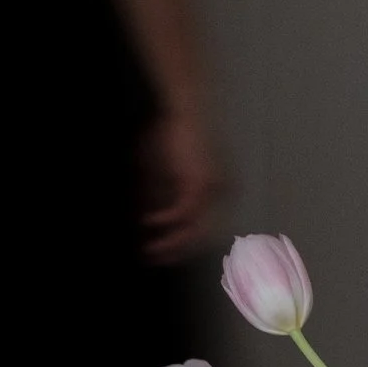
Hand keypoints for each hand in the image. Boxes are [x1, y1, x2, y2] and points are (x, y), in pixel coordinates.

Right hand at [139, 107, 224, 263]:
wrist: (187, 109)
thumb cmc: (174, 132)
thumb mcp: (163, 167)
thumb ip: (157, 193)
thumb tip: (146, 217)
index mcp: (218, 191)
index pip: (204, 227)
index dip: (182, 242)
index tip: (162, 251)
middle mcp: (221, 195)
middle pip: (203, 235)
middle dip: (177, 250)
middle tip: (155, 257)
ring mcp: (213, 192)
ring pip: (195, 230)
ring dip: (171, 243)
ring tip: (152, 251)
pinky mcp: (200, 185)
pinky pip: (183, 213)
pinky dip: (166, 221)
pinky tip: (150, 223)